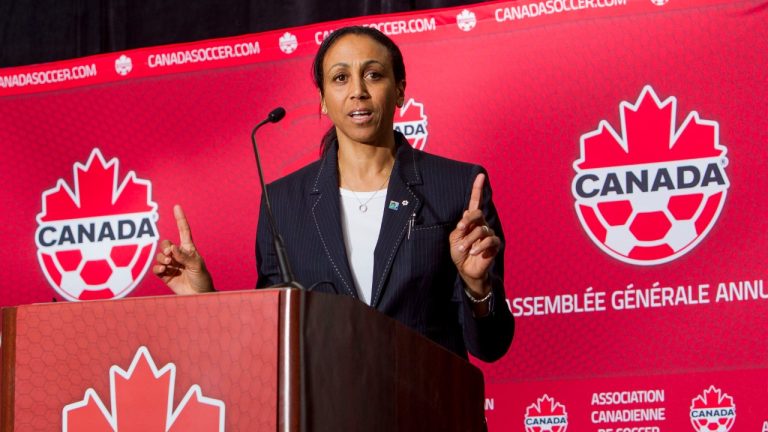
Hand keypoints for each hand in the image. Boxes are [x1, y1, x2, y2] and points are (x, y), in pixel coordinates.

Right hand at [152, 205, 213, 293]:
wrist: (199, 296)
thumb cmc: (202, 279)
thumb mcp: (197, 266)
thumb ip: (184, 256)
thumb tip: (172, 247)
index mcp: (188, 249)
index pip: (184, 231)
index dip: (180, 219)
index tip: (177, 206)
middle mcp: (178, 255)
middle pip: (166, 244)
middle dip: (165, 247)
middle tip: (170, 256)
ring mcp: (171, 265)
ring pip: (160, 256)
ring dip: (162, 258)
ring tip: (169, 264)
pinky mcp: (165, 275)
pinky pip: (156, 268)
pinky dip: (158, 268)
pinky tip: (163, 270)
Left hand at [450, 173, 500, 297]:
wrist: (466, 269)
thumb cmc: (459, 252)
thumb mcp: (455, 239)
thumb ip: (461, 228)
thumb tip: (466, 216)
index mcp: (471, 220)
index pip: (475, 202)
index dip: (477, 189)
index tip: (480, 176)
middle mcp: (481, 224)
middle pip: (478, 213)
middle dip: (468, 221)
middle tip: (460, 230)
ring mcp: (489, 234)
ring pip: (481, 230)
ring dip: (470, 240)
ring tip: (464, 249)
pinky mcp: (495, 245)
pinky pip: (489, 241)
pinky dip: (479, 247)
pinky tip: (474, 253)